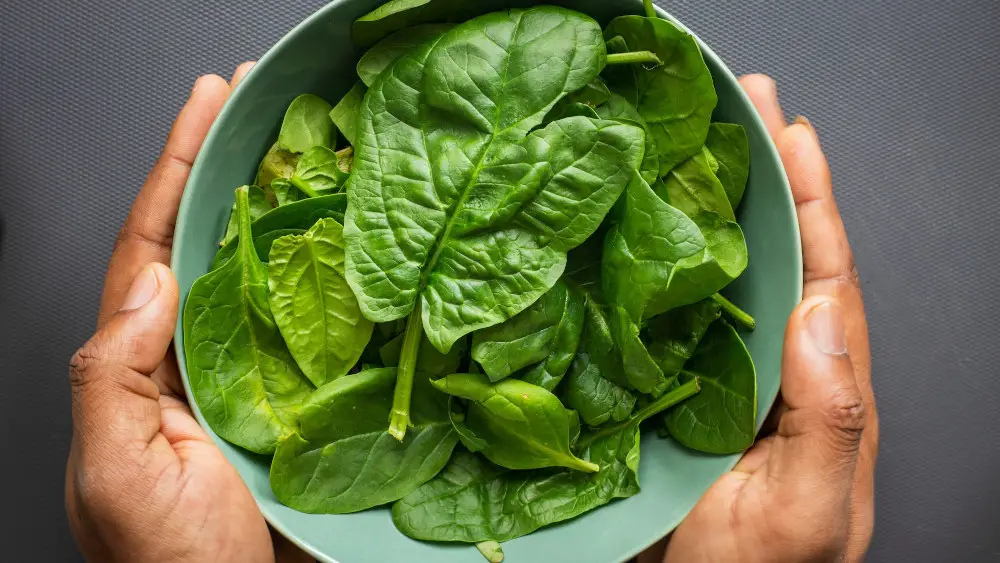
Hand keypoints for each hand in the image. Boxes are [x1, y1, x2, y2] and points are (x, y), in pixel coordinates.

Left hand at [65, 63, 311, 562]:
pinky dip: (322, 277)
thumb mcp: (115, 473)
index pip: (149, 247)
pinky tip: (343, 244)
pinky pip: (307, 326)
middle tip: (256, 104)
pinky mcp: (294, 399)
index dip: (174, 171)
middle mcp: (189, 358)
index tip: (207, 107)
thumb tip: (150, 282)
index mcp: (138, 366)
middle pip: (204, 243)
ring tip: (302, 151)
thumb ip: (112, 378)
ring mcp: (245, 376)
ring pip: (259, 277)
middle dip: (221, 169)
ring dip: (277, 211)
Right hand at [642, 75, 877, 562]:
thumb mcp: (811, 512)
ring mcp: (720, 375)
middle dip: (765, 175)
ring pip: (723, 274)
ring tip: (695, 140)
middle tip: (744, 102)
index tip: (790, 132)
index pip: (825, 274)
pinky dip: (659, 262)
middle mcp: (774, 368)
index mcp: (820, 387)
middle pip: (776, 254)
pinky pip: (667, 314)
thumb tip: (822, 318)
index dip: (810, 199)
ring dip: (712, 205)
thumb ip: (833, 421)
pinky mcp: (669, 390)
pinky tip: (638, 225)